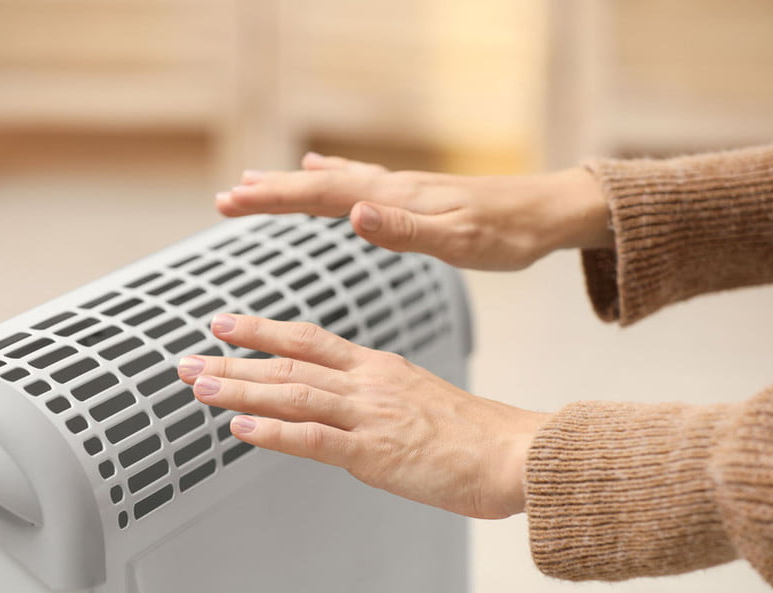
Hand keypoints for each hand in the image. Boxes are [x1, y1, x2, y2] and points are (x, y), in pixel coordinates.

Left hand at [178, 314, 550, 518]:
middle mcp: (369, 383)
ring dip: (240, 390)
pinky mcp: (374, 452)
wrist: (515, 453)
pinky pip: (313, 439)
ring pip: (292, 394)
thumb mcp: (422, 402)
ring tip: (199, 385)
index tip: (227, 324)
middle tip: (188, 357)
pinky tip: (239, 430)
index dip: (264, 331)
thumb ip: (379, 402)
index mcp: (380, 368)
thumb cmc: (477, 435)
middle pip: (289, 363)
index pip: (311, 340)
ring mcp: (369, 415)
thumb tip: (347, 416)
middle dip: (234, 359)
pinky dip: (272, 433)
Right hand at [215, 152, 610, 270]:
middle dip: (270, 192)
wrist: (546, 213)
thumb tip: (353, 214)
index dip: (273, 199)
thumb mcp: (458, 242)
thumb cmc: (507, 234)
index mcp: (393, 199)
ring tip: (255, 183)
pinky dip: (329, 176)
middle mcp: (390, 187)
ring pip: (332, 182)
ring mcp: (400, 189)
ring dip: (292, 184)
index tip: (230, 202)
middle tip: (226, 198)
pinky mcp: (413, 195)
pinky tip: (323, 170)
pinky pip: (356, 181)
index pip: (319, 195)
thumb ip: (404, 229)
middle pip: (317, 185)